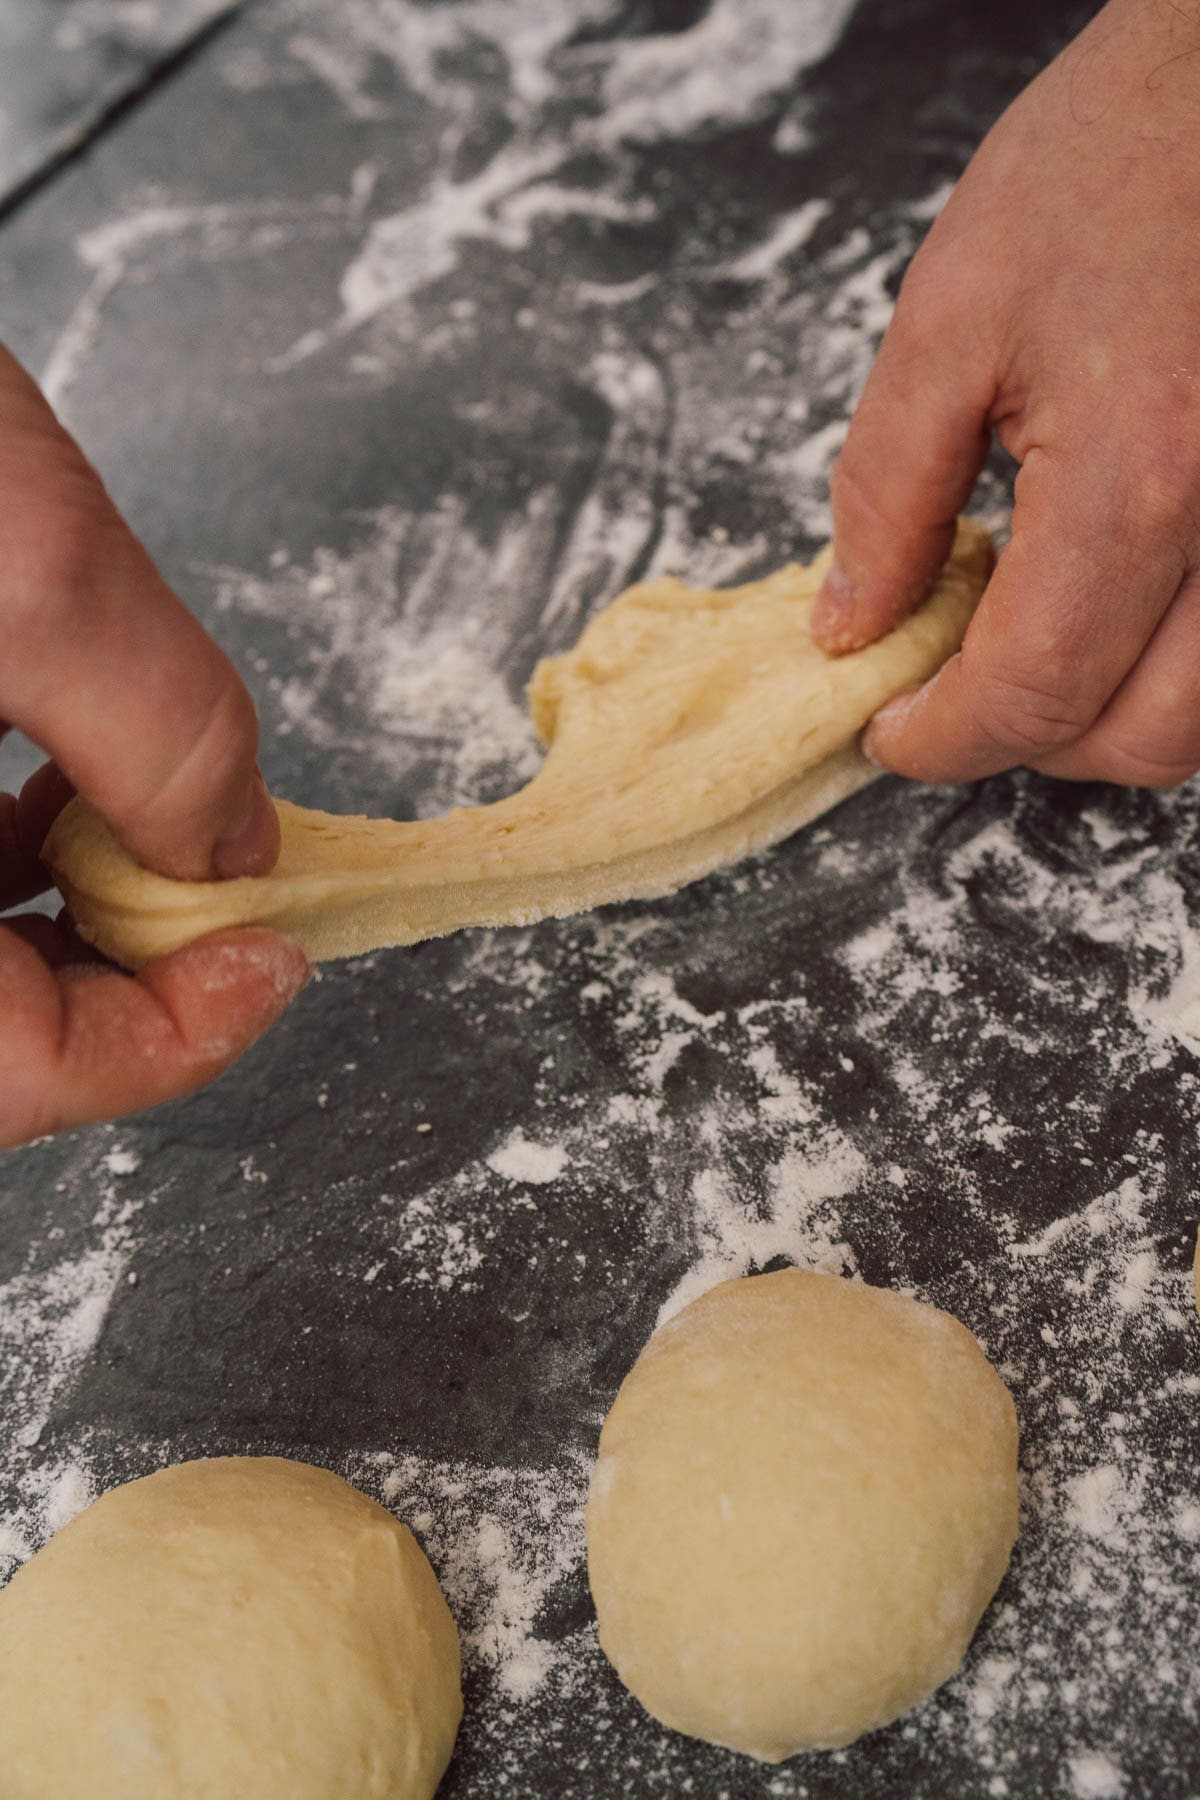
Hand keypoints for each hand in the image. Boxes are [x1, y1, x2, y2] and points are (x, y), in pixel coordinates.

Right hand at [0, 345, 307, 1147]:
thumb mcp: (16, 562)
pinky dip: (3, 847)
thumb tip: (237, 845)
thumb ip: (160, 729)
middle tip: (224, 904)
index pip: (14, 1074)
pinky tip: (52, 778)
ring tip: (144, 831)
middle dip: (122, 975)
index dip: (166, 1040)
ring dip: (64, 914)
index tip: (268, 960)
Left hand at [812, 0, 1199, 788]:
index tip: (888, 729)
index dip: (941, 738)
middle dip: (1025, 742)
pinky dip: (1171, 667)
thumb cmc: (1112, 160)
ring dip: (1107, 719)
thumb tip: (853, 623)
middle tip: (947, 693)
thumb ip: (886, 492)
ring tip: (1026, 648)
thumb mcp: (950, 317)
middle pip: (1139, 737)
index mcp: (1140, 477)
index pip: (1033, 692)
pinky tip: (1108, 606)